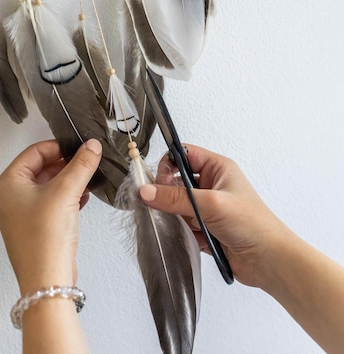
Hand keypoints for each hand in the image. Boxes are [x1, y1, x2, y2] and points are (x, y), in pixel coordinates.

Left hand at [0, 138, 101, 293]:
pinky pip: (51, 203)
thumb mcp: (66, 191)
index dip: (58, 147)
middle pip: (41, 168)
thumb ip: (81, 164)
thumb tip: (91, 146)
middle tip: (85, 161)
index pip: (34, 151)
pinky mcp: (35, 227)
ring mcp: (21, 214)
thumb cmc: (44, 239)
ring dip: (68, 181)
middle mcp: (10, 198)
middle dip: (65, 164)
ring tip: (87, 179)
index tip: (78, 147)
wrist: (47, 279)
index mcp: (8, 184)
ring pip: (48, 186)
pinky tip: (82, 197)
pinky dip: (67, 197)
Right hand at [140, 144, 290, 287]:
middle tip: (162, 205)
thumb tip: (148, 191)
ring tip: (182, 224)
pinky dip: (183, 232)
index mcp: (217, 168)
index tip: (158, 183)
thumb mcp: (211, 204)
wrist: (269, 261)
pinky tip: (192, 238)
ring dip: (177, 216)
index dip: (168, 165)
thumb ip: (176, 198)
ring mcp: (208, 207)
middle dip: (169, 195)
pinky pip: (183, 225)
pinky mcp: (206, 228)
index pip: (183, 154)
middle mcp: (212, 185)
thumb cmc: (253, 225)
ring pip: (178, 205)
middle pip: (177, 181)